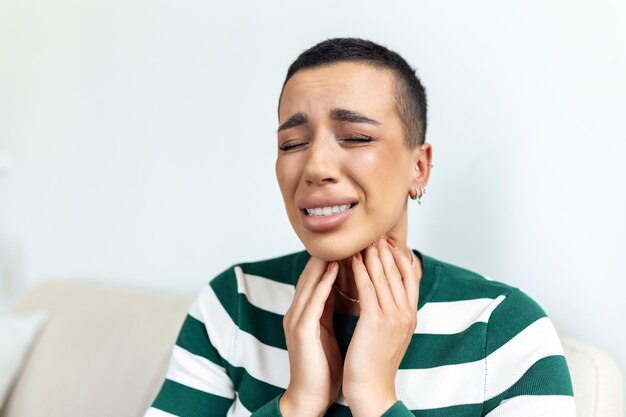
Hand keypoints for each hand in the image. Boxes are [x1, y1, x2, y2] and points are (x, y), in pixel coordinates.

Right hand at [280, 256, 342, 416]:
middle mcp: (297, 312)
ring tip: (340, 241)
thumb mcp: (328, 333)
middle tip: (346, 235)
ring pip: (310, 282)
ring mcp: (296, 319)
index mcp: (305, 314)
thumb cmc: (322, 369)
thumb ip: (330, 311)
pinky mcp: (300, 330)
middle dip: (327, 254)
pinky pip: (313, 299)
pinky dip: (323, 282)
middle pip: (311, 274)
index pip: (317, 279)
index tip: (349, 243)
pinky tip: (333, 268)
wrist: (308, 398)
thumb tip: (343, 292)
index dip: (330, 260)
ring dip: (325, 260)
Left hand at [342, 237, 420, 416]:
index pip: (409, 277)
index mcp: (411, 315)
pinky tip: (353, 259)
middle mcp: (406, 313)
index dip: (399, 257)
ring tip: (364, 240)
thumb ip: (392, 311)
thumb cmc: (376, 363)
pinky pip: (367, 289)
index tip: (389, 242)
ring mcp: (393, 317)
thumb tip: (386, 292)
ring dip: (372, 255)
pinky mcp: (376, 321)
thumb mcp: (391, 333)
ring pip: (382, 277)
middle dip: (385, 251)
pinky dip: (360, 271)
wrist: (372, 390)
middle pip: (397, 272)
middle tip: (375, 233)